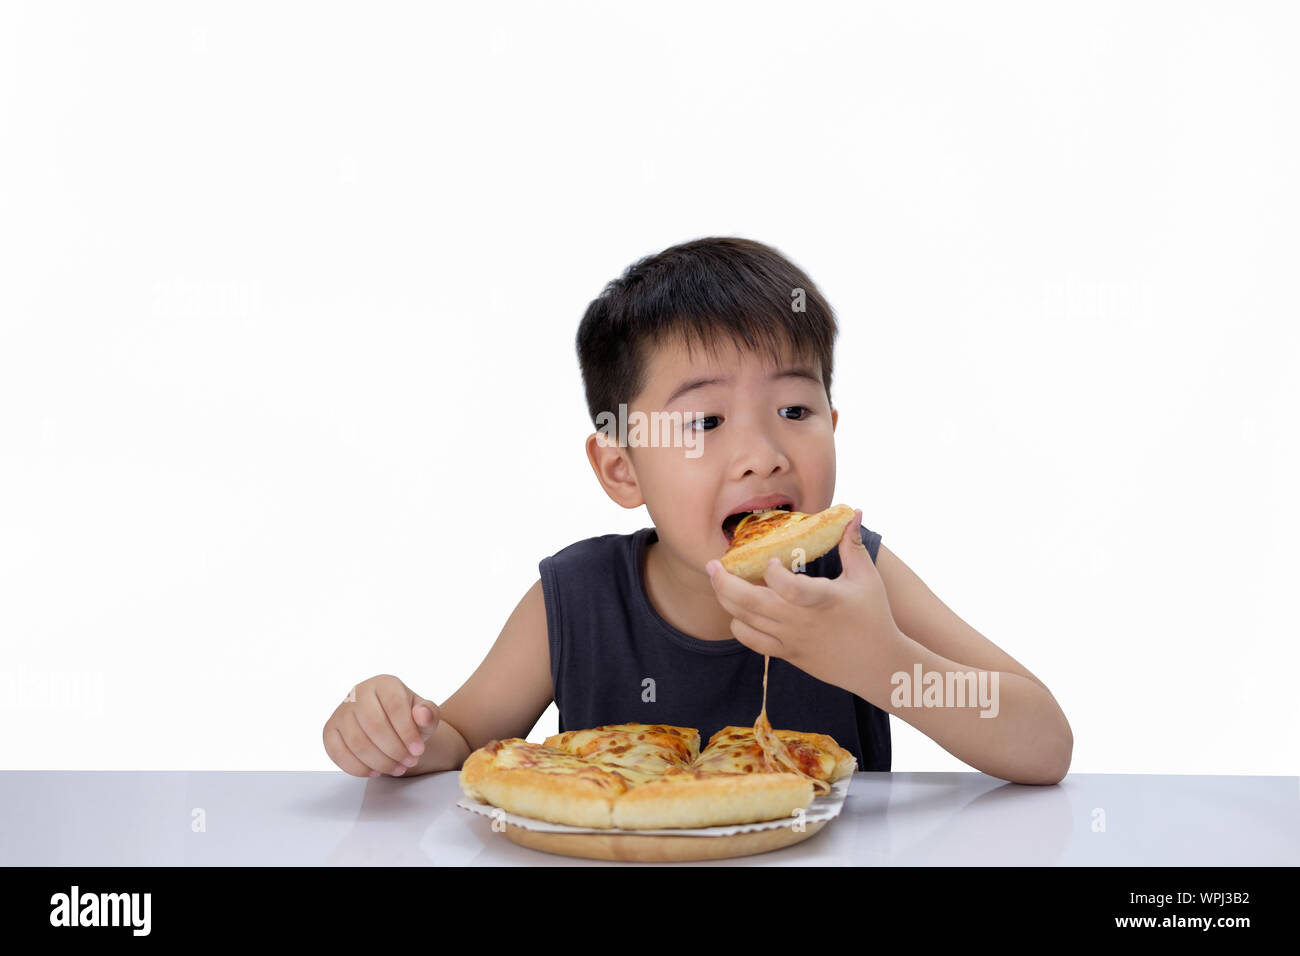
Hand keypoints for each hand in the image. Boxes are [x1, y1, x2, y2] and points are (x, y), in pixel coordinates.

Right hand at [322, 674, 440, 777]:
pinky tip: (375, 771)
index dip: (407, 732)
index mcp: (384, 683)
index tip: (419, 750)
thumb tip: (422, 714)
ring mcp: (341, 711)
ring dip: (380, 762)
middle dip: (394, 750)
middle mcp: (358, 693)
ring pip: (357, 743)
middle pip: (374, 726)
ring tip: (396, 768)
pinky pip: (338, 753)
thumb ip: (429, 714)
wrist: (389, 725)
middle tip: (409, 762)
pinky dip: (358, 768)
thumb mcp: (426, 715)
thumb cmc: (409, 719)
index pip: (394, 707)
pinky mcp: (330, 730)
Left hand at [705, 509, 901, 693]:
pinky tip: (736, 610)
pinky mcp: (787, 654)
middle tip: (712, 564)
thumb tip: (855, 511)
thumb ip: (853, 544)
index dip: (773, 573)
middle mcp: (801, 622)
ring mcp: (791, 640)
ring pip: (746, 621)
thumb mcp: (866, 578)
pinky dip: (739, 625)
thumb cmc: (874, 616)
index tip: (769, 560)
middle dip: (725, 582)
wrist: (877, 665)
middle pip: (751, 603)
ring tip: (718, 580)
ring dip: (726, 600)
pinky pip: (752, 641)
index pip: (789, 588)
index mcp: (823, 600)